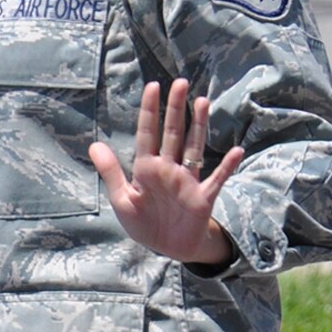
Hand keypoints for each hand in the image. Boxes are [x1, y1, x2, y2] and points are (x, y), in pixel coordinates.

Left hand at [90, 78, 243, 263]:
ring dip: (199, 126)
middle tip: (180, 83)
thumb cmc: (145, 222)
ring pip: (194, 147)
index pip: (147, 134)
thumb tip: (94, 145)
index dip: (149, 111)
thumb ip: (111, 172)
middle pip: (172, 134)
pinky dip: (226, 167)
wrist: (168, 248)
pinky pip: (217, 179)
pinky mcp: (203, 197)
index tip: (153, 86)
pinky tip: (236, 151)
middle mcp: (168, 169)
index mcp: (146, 169)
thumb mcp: (122, 199)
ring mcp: (187, 181)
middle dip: (175, 109)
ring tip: (202, 102)